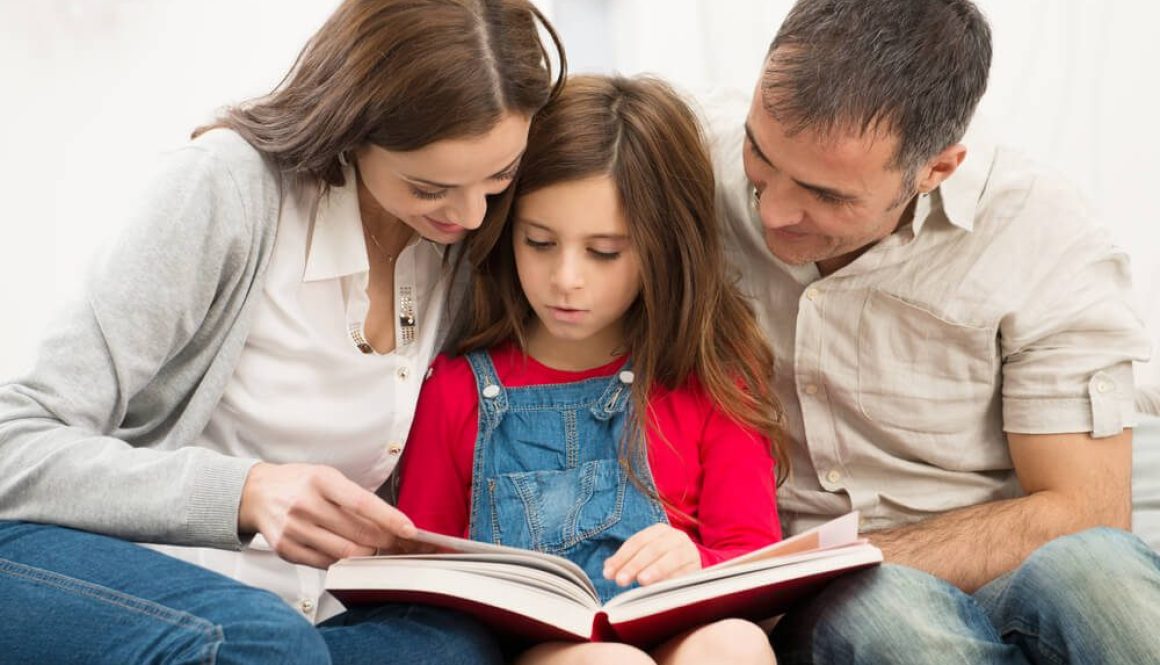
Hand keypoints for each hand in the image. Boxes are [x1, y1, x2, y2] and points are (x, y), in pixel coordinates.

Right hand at [238, 462, 417, 568]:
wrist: (256, 493)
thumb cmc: (298, 483)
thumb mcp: (327, 477)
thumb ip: (355, 498)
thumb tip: (390, 522)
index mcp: (320, 480)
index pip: (362, 503)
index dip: (390, 518)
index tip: (410, 530)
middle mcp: (306, 505)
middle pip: (357, 532)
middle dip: (386, 542)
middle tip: (402, 546)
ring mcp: (294, 530)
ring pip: (344, 552)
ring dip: (368, 555)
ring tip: (380, 551)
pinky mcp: (286, 549)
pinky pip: (326, 563)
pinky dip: (344, 562)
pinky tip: (352, 556)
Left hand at [602, 523, 700, 586]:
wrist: (692, 564)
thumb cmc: (662, 560)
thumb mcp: (644, 556)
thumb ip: (627, 560)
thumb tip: (608, 568)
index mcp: (658, 530)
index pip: (637, 542)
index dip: (621, 557)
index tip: (608, 573)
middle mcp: (675, 536)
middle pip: (652, 549)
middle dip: (634, 565)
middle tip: (620, 580)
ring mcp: (688, 550)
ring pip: (670, 559)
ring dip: (655, 570)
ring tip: (641, 581)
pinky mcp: (697, 566)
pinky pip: (683, 573)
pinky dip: (671, 579)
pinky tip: (659, 588)